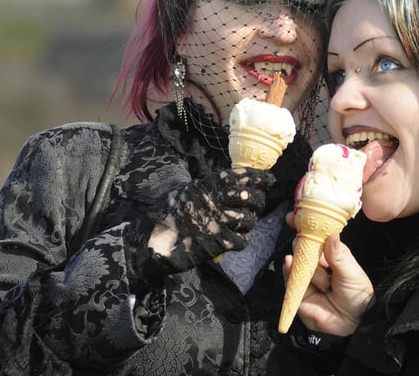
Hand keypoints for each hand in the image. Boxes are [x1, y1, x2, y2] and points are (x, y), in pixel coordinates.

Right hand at [149, 167, 275, 270]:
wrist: (150, 243)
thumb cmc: (163, 217)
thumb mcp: (181, 193)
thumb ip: (202, 189)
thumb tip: (222, 186)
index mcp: (204, 186)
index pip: (237, 176)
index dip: (257, 177)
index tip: (269, 179)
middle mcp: (214, 201)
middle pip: (249, 196)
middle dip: (258, 200)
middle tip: (258, 204)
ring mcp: (217, 221)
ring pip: (249, 219)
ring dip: (250, 222)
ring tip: (244, 224)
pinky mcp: (217, 242)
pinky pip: (242, 240)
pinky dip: (242, 240)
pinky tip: (236, 240)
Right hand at [284, 213, 373, 335]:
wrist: (352, 325)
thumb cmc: (357, 296)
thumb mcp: (353, 274)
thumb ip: (340, 255)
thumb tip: (332, 234)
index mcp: (333, 255)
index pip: (319, 236)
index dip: (310, 225)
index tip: (298, 215)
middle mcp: (319, 263)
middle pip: (306, 245)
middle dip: (306, 243)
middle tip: (308, 241)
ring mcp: (307, 276)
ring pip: (300, 261)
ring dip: (312, 270)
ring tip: (326, 284)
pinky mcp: (298, 291)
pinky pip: (290, 277)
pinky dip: (290, 269)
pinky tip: (289, 262)